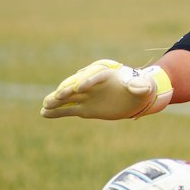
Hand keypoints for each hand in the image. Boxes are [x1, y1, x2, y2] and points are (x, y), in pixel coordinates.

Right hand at [40, 60, 172, 120]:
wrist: (135, 99)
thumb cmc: (141, 89)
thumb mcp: (144, 87)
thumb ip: (141, 86)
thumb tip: (141, 87)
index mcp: (107, 75)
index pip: (95, 76)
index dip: (88, 81)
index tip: (80, 88)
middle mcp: (93, 85)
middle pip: (78, 85)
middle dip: (69, 90)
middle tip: (59, 96)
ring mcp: (87, 97)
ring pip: (69, 98)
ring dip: (58, 101)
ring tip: (46, 105)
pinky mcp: (85, 109)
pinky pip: (68, 110)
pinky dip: (57, 112)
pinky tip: (45, 113)